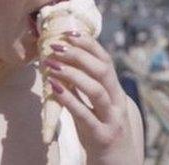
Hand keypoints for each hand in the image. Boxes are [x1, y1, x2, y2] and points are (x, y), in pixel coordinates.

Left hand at [43, 32, 140, 164]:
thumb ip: (86, 90)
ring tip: (51, 65)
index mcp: (116, 92)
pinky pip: (85, 115)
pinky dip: (70, 100)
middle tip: (56, 46)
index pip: (106, 61)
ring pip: (96, 90)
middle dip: (79, 54)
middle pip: (102, 70)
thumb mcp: (97, 109)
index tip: (70, 33)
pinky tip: (54, 89)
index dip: (89, 45)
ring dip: (72, 74)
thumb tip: (63, 66)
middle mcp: (117, 102)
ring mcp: (112, 119)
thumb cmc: (102, 134)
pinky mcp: (102, 136)